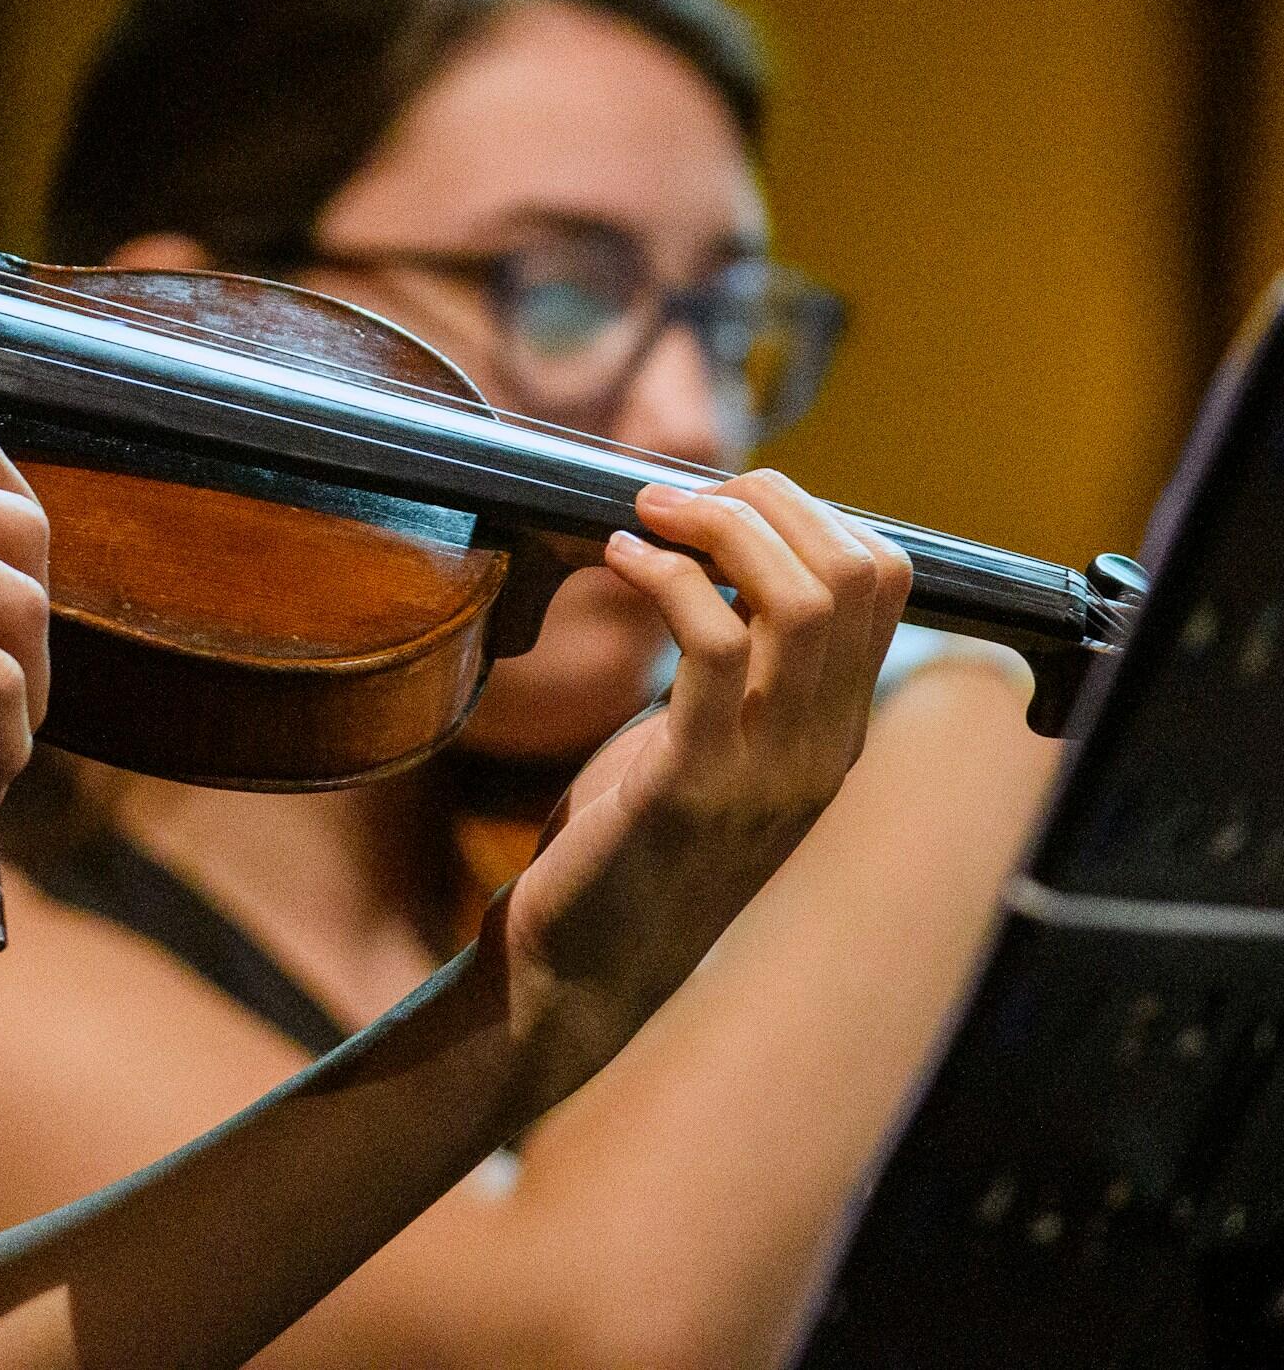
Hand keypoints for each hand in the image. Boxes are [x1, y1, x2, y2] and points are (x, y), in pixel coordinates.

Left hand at [495, 468, 910, 1087]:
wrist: (579, 973)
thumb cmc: (628, 846)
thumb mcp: (710, 748)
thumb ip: (736, 668)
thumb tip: (718, 550)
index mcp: (836, 732)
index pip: (887, 580)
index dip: (811, 511)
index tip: (729, 500)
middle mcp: (822, 748)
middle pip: (854, 571)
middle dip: (768, 499)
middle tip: (683, 494)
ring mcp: (766, 768)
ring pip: (798, 597)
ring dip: (717, 524)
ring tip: (648, 513)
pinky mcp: (691, 782)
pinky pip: (707, 642)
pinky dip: (662, 575)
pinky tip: (618, 559)